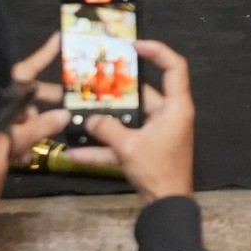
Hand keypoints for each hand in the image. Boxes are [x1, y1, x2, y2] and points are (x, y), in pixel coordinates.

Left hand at [8, 33, 71, 153]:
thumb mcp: (11, 136)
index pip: (28, 69)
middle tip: (65, 112)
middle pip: (27, 97)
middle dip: (42, 109)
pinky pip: (7, 132)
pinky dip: (16, 143)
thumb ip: (39, 127)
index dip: (44, 55)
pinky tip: (20, 159)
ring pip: (19, 118)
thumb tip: (65, 116)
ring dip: (30, 134)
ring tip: (28, 153)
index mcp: (3, 91)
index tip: (59, 38)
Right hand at [69, 39, 196, 202]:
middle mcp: (168, 115)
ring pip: (128, 120)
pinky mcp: (145, 150)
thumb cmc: (157, 169)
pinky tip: (75, 152)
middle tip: (94, 78)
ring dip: (105, 121)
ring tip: (78, 111)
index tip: (133, 45)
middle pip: (143, 93)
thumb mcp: (130, 147)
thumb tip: (90, 118)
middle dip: (116, 91)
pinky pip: (122, 143)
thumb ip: (108, 129)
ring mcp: (156, 133)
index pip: (174, 67)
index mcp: (175, 107)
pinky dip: (103, 148)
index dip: (157, 51)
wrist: (166, 206)